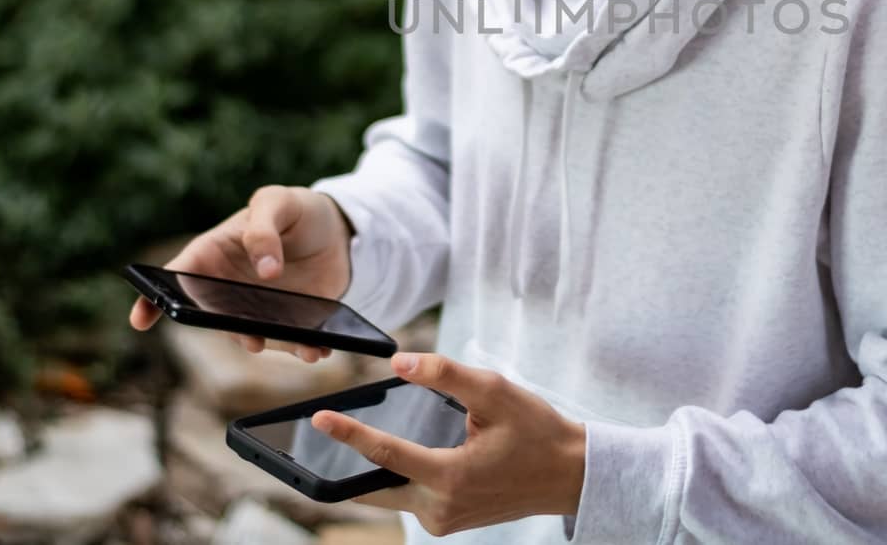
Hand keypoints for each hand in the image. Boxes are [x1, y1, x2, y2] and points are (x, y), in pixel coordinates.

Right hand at [128, 184, 352, 362]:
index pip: (175, 277)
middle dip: (228, 331)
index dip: (152, 299)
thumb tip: (266, 270)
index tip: (140, 320)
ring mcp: (256, 308)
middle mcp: (228, 288)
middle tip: (252, 338)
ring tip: (301, 346)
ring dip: (274, 345)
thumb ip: (263, 229)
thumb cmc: (296, 210)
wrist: (338, 229)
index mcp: (213, 254)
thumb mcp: (277, 202)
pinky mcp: (288, 321)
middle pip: (213, 316)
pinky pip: (289, 342)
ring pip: (252, 335)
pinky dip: (302, 348)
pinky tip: (318, 348)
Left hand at [310, 354, 586, 536]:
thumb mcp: (495, 391)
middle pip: (372, 490)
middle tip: (318, 435)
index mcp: (451, 476)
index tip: (318, 418)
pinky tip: (401, 458)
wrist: (568, 474)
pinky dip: (399, 478)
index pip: (385, 455)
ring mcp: (444, 521)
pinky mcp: (448, 524)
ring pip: (390, 496)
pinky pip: (410, 500)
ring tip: (357, 438)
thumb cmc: (536, 429)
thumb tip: (400, 362)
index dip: (348, 433)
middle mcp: (441, 507)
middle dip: (340, 468)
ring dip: (376, 471)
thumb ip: (445, 374)